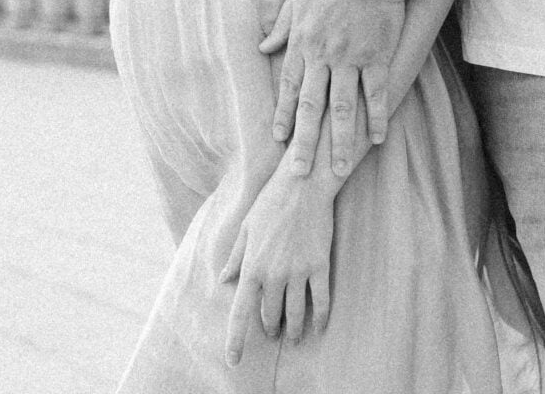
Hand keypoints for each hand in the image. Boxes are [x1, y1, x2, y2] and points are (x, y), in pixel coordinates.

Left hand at [220, 168, 333, 366]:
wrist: (302, 183)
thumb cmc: (271, 202)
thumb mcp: (246, 228)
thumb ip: (235, 257)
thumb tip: (223, 280)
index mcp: (251, 266)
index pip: (241, 312)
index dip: (236, 340)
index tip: (233, 360)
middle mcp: (273, 274)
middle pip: (271, 314)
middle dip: (270, 327)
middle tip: (272, 331)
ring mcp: (297, 271)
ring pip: (296, 314)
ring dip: (294, 330)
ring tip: (294, 338)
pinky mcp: (319, 265)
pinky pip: (321, 301)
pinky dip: (321, 318)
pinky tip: (319, 328)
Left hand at [260, 0, 404, 177]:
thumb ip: (283, 26)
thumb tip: (263, 47)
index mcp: (302, 42)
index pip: (290, 87)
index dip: (284, 115)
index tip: (280, 140)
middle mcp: (323, 56)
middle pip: (312, 106)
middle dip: (305, 142)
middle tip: (300, 173)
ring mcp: (351, 58)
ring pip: (343, 108)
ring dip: (341, 141)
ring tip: (341, 169)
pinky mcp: (377, 56)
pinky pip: (376, 93)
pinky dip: (376, 117)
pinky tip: (376, 139)